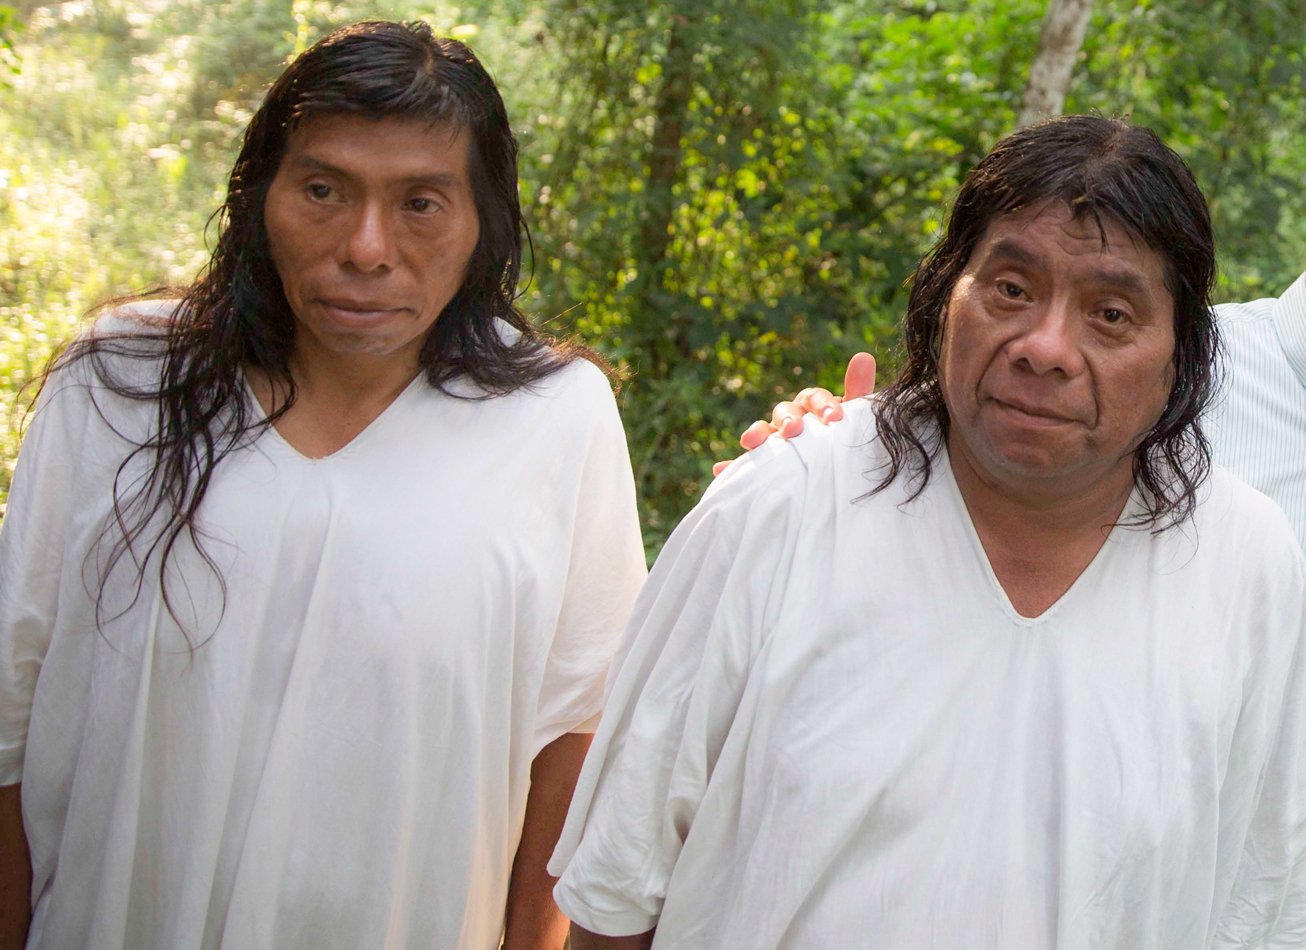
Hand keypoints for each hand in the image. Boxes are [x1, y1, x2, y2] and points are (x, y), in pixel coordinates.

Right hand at [712, 352, 876, 476]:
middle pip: (784, 411)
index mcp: (812, 406)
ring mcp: (774, 441)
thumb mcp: (856, 419)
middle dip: (788, 419)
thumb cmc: (844, 438)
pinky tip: (720, 469)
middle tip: (794, 430)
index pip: (813, 397)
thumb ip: (858, 391)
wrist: (837, 474)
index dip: (822, 405)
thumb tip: (863, 356)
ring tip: (751, 441)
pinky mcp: (762, 464)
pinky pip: (745, 465)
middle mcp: (790, 419)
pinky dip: (731, 466)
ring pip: (762, 431)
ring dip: (757, 433)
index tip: (834, 418)